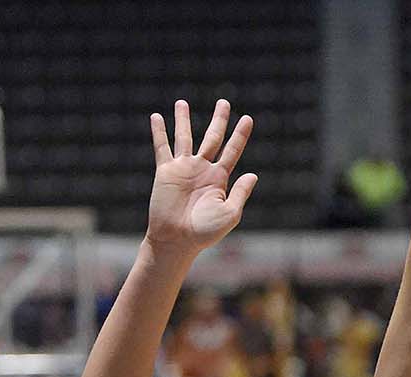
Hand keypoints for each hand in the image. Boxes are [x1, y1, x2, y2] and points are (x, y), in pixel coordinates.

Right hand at [146, 100, 256, 257]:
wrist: (177, 240)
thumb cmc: (204, 232)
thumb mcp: (229, 214)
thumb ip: (240, 193)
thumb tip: (253, 174)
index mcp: (219, 179)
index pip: (232, 151)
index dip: (240, 135)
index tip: (248, 118)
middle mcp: (202, 170)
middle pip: (212, 138)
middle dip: (219, 120)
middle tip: (224, 101)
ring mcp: (183, 168)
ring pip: (184, 137)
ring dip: (183, 119)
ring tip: (182, 102)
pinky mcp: (166, 171)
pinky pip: (162, 147)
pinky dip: (159, 132)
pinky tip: (157, 117)